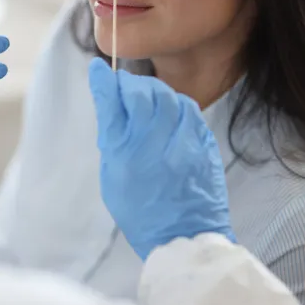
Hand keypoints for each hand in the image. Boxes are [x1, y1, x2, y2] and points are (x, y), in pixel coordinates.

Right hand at [87, 58, 234, 259]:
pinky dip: (178, 106)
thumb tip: (107, 96)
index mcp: (124, 154)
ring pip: (170, 97)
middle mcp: (154, 145)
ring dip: (157, 92)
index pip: (111, 101)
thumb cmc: (139, 208)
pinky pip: (191, 112)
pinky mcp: (204, 146)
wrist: (182, 236)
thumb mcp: (112, 174)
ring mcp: (184, 144)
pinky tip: (171, 115)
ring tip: (150, 100)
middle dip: (132, 84)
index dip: (103, 80)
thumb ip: (111, 134)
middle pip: (143, 93)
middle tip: (127, 88)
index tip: (100, 68)